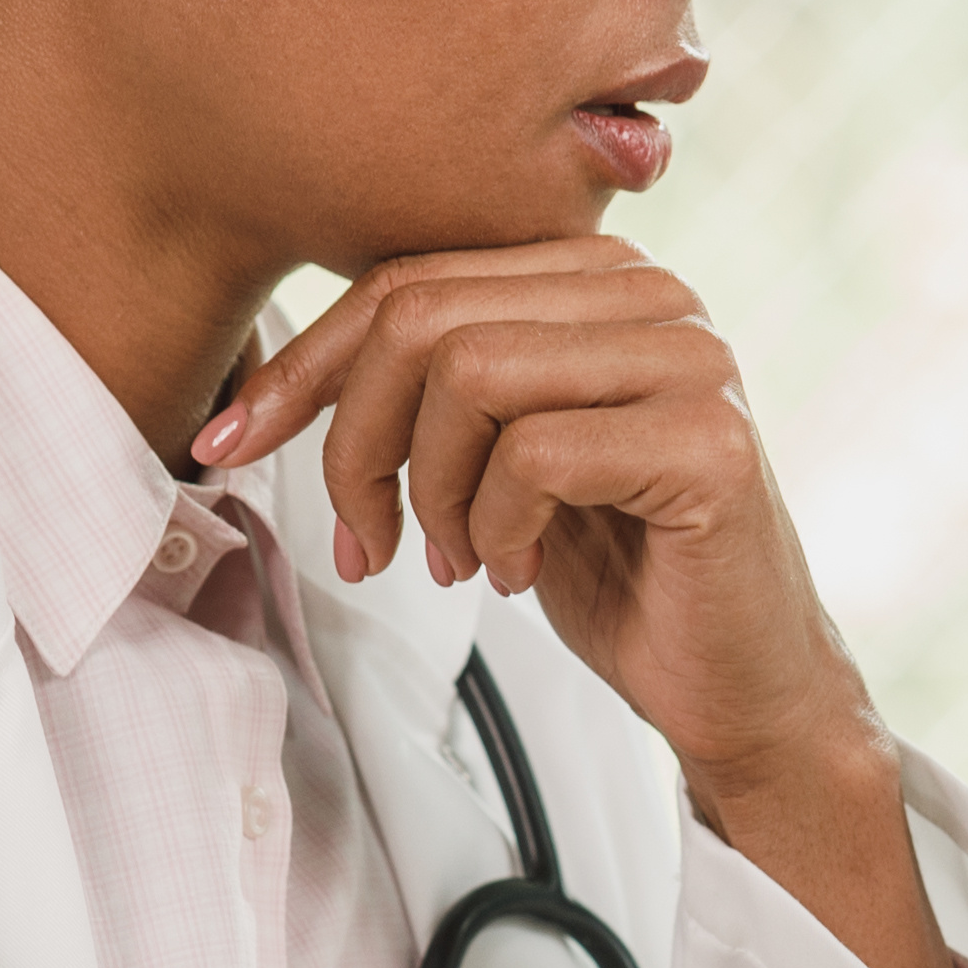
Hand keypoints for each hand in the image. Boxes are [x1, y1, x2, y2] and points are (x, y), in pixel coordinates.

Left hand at [196, 246, 967, 967]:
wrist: (736, 689)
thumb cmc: (616, 576)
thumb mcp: (495, 462)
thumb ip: (430, 389)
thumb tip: (272, 378)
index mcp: (598, 278)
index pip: (412, 280)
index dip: (305, 366)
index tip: (230, 445)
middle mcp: (655, 295)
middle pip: (427, 317)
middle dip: (358, 441)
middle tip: (368, 542)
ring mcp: (692, 361)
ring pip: (471, 371)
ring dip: (428, 489)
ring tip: (452, 559)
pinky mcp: (712, 444)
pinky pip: (535, 453)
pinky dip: (496, 528)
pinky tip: (518, 572)